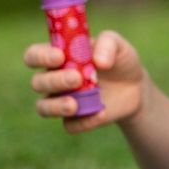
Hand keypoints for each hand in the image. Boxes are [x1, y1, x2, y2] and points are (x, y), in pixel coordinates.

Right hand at [24, 29, 145, 132]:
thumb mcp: (118, 45)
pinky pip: (70, 125)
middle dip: (54, 81)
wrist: (135, 87)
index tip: (59, 57)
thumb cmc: (119, 60)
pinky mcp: (74, 120)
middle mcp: (53, 79)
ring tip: (74, 105)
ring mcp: (61, 101)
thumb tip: (98, 61)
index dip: (41, 56)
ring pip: (43, 107)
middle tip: (77, 78)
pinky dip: (83, 121)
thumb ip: (107, 43)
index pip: (34, 55)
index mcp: (58, 56)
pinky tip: (100, 114)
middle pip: (38, 82)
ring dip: (56, 106)